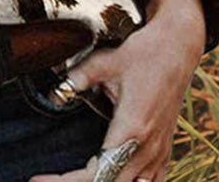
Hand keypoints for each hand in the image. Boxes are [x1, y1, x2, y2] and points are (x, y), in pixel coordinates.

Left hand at [28, 0, 205, 181]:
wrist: (178, 49)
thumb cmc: (144, 54)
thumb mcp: (105, 62)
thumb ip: (78, 78)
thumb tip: (53, 95)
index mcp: (132, 129)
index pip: (97, 173)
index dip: (68, 181)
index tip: (39, 179)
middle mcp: (148, 147)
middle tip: (50, 178)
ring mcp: (160, 151)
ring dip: (104, 180)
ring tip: (76, 173)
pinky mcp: (165, 148)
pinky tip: (110, 173)